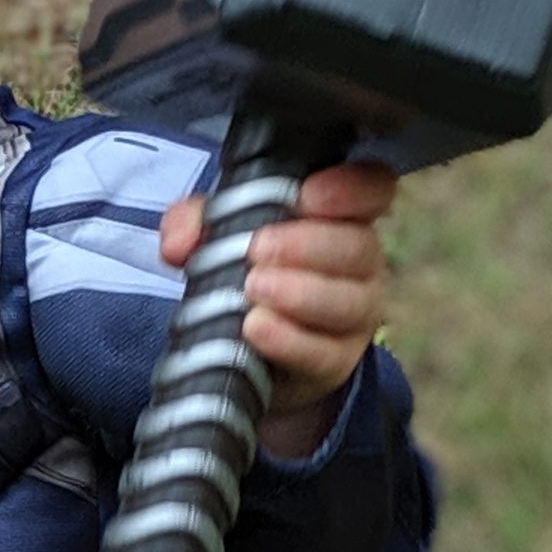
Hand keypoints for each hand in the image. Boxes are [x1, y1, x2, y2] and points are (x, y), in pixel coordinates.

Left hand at [159, 157, 395, 454]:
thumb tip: (178, 244)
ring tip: (254, 288)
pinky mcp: (338, 361)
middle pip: (358, 246)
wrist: (248, 351)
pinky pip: (324, 352)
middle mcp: (360, 262)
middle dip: (308, 245)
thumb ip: (194, 222)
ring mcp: (355, 313)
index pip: (372, 190)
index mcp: (340, 216)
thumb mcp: (215, 235)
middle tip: (258, 249)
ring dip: (301, 293)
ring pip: (348, 301)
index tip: (308, 197)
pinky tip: (257, 329)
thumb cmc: (246, 272)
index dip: (350, 189)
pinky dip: (289, 340)